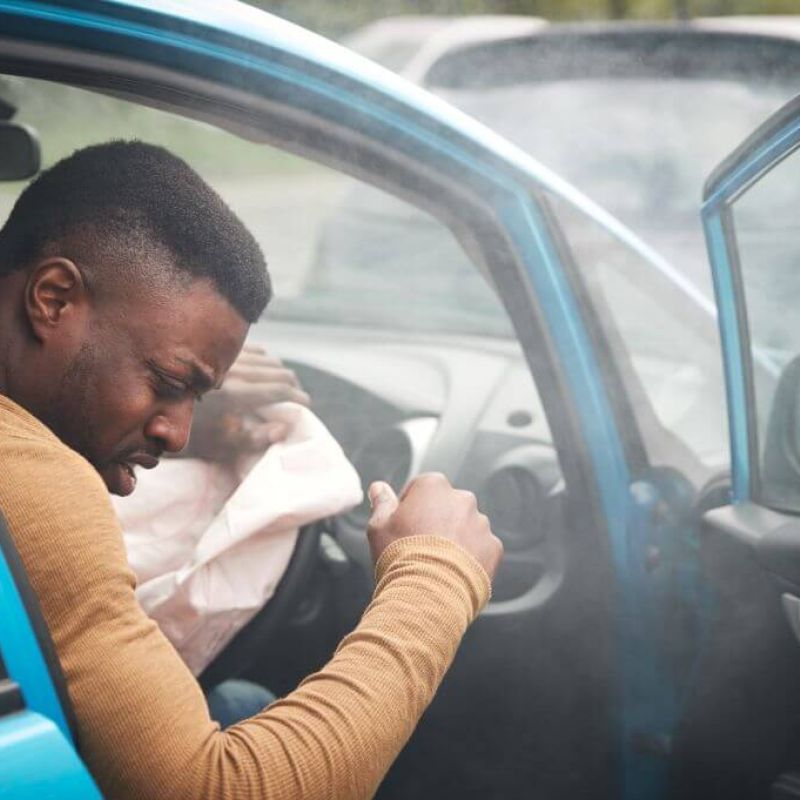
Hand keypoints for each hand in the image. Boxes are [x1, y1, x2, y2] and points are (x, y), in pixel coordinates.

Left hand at [187, 345, 310, 460]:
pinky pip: (251, 350)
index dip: (298, 398)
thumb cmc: (191, 435)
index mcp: (236, 395)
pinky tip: (264, 370)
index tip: (306, 405)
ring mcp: (224, 359)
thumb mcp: (222, 444)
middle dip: (293, 384)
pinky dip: (264, 360)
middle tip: (298, 396)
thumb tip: (284, 428)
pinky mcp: (216, 351)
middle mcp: (233, 371)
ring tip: (284, 384)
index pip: (280, 390)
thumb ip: (255, 437)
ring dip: (280, 372)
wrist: (157, 413)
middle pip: (278, 371)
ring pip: (267, 358)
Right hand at [366, 473, 502, 579]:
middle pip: (446, 507)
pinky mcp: (493, 547)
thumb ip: (382, 503)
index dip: (409, 508)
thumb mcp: (379, 527)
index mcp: (433, 486)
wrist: (428, 596)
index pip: (421, 488)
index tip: (403, 528)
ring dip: (456, 540)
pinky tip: (453, 573)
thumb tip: (378, 488)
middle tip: (420, 548)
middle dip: (437, 522)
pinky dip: (471, 558)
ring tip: (438, 565)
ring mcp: (481, 523)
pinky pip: (481, 549)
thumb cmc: (400, 558)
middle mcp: (462, 499)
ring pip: (466, 527)